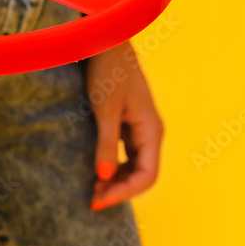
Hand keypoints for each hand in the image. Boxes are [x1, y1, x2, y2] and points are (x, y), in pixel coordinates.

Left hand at [86, 40, 163, 210]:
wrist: (108, 44)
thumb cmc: (108, 72)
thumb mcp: (104, 108)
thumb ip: (105, 143)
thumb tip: (103, 177)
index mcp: (152, 129)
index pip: (146, 175)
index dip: (124, 192)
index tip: (100, 200)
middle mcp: (151, 132)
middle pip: (142, 174)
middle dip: (119, 190)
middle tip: (92, 201)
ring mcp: (142, 129)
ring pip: (135, 166)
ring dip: (116, 181)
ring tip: (93, 191)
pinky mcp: (130, 124)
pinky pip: (127, 154)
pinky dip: (114, 167)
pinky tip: (98, 173)